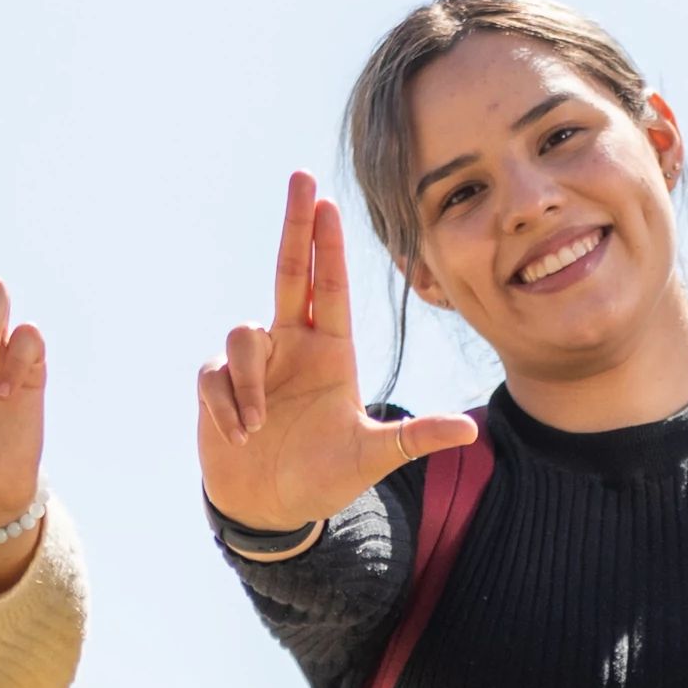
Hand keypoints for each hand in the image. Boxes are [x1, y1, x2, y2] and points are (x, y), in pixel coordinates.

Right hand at [195, 172, 478, 533]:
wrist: (270, 510)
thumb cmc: (324, 476)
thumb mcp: (372, 457)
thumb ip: (414, 438)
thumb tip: (472, 431)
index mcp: (329, 352)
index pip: (329, 287)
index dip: (327, 244)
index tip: (329, 202)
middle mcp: (291, 345)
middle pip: (290, 271)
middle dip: (296, 225)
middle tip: (303, 177)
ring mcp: (254, 363)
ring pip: (243, 336)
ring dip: (249, 383)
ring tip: (260, 429)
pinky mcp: (218, 385)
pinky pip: (216, 376)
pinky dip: (228, 406)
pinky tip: (242, 436)